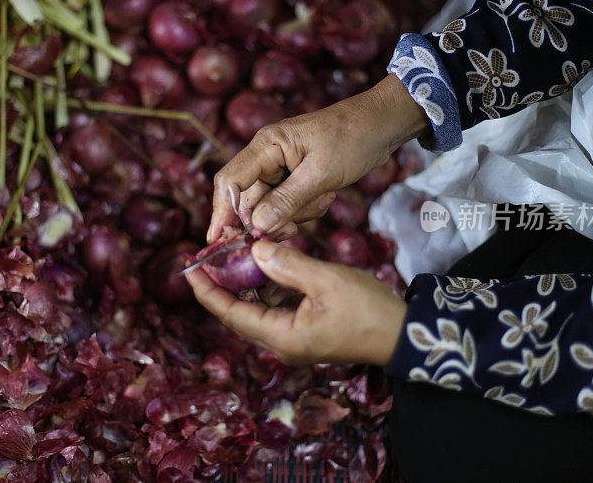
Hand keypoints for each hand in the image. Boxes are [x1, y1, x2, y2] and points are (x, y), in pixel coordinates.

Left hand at [186, 240, 407, 365]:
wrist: (402, 336)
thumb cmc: (368, 310)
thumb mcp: (326, 280)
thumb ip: (287, 264)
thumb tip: (255, 248)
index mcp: (281, 337)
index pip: (230, 314)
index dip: (207, 290)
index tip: (189, 267)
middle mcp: (280, 344)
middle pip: (238, 314)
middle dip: (220, 285)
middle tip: (206, 256)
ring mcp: (292, 341)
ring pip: (255, 310)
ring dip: (242, 284)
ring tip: (229, 255)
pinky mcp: (303, 333)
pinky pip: (273, 309)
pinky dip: (264, 287)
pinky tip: (262, 264)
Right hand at [208, 74, 428, 241]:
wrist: (383, 124)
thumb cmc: (353, 138)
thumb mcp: (321, 174)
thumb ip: (287, 201)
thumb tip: (257, 226)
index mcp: (266, 146)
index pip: (229, 181)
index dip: (221, 212)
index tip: (218, 240)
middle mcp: (267, 156)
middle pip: (248, 199)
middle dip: (266, 219)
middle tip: (290, 231)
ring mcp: (281, 167)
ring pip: (269, 205)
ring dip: (291, 215)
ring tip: (321, 202)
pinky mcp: (295, 177)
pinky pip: (287, 204)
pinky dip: (303, 210)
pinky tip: (325, 199)